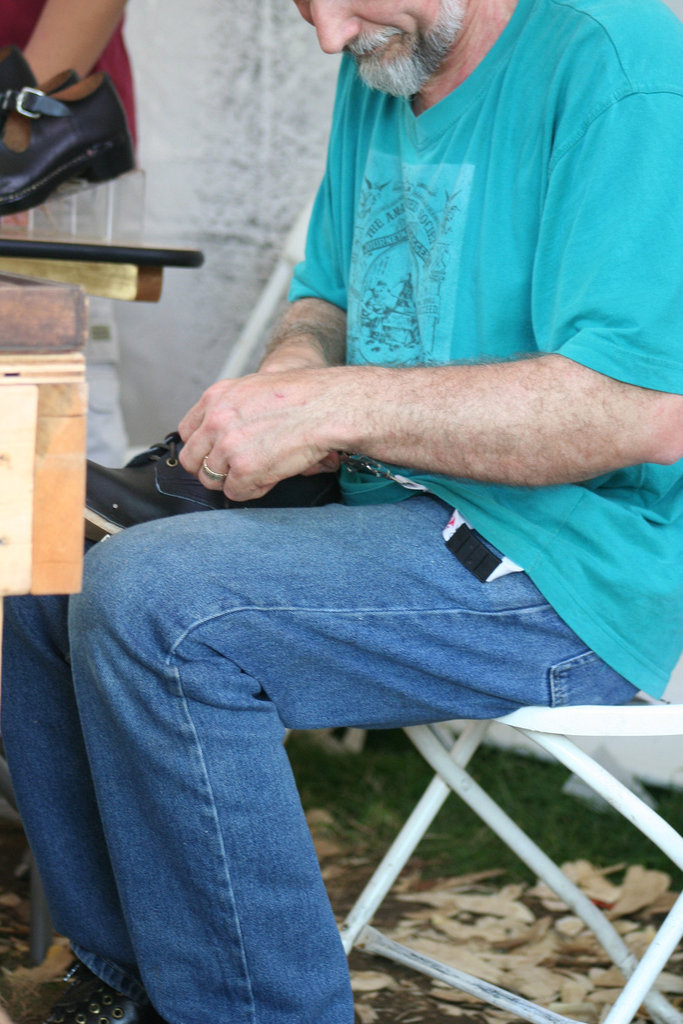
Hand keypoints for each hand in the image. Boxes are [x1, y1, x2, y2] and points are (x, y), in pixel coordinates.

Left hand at [177, 368, 347, 501]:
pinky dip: (251, 490)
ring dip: (232, 481)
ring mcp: (227, 447)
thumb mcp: (253, 388)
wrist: (326, 406)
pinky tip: (269, 477)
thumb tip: (222, 434)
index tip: (215, 453)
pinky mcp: (244, 469)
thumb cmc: (301, 396)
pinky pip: (235, 493)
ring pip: (211, 480)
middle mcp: (215, 421)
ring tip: (257, 472)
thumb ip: (230, 408)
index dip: (202, 447)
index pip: (187, 433)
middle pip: (192, 460)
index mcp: (215, 398)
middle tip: (233, 471)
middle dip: (210, 469)